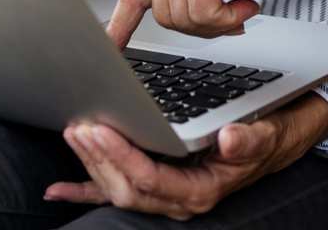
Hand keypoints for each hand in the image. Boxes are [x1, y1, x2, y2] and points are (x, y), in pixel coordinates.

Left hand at [46, 96, 327, 217]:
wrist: (269, 145)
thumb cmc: (263, 140)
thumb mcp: (264, 135)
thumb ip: (249, 139)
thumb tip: (232, 139)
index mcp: (199, 190)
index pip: (150, 179)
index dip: (122, 156)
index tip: (102, 131)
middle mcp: (177, 199)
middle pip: (125, 187)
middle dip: (99, 158)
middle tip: (81, 127)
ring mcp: (162, 195)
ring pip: (115, 188)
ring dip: (90, 164)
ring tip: (74, 133)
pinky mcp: (153, 185)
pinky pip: (113, 193)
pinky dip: (83, 191)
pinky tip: (58, 190)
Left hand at [106, 0, 309, 45]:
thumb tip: (188, 21)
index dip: (121, 23)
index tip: (112, 46)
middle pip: (163, 15)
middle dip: (197, 26)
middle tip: (230, 17)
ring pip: (182, 19)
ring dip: (215, 24)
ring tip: (241, 6)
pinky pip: (203, 16)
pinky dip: (227, 19)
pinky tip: (247, 5)